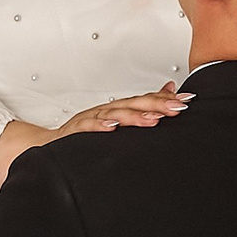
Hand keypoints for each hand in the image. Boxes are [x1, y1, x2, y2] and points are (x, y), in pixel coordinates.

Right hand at [0, 84, 191, 187]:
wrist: (46, 147)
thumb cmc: (83, 135)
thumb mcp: (117, 121)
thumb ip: (143, 106)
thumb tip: (170, 88)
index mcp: (116, 110)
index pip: (144, 101)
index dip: (166, 100)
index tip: (189, 100)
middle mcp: (105, 112)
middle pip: (133, 104)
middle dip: (157, 105)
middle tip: (178, 107)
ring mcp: (89, 121)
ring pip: (114, 115)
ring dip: (134, 116)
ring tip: (153, 120)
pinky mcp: (74, 133)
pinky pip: (87, 129)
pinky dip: (99, 127)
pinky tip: (112, 129)